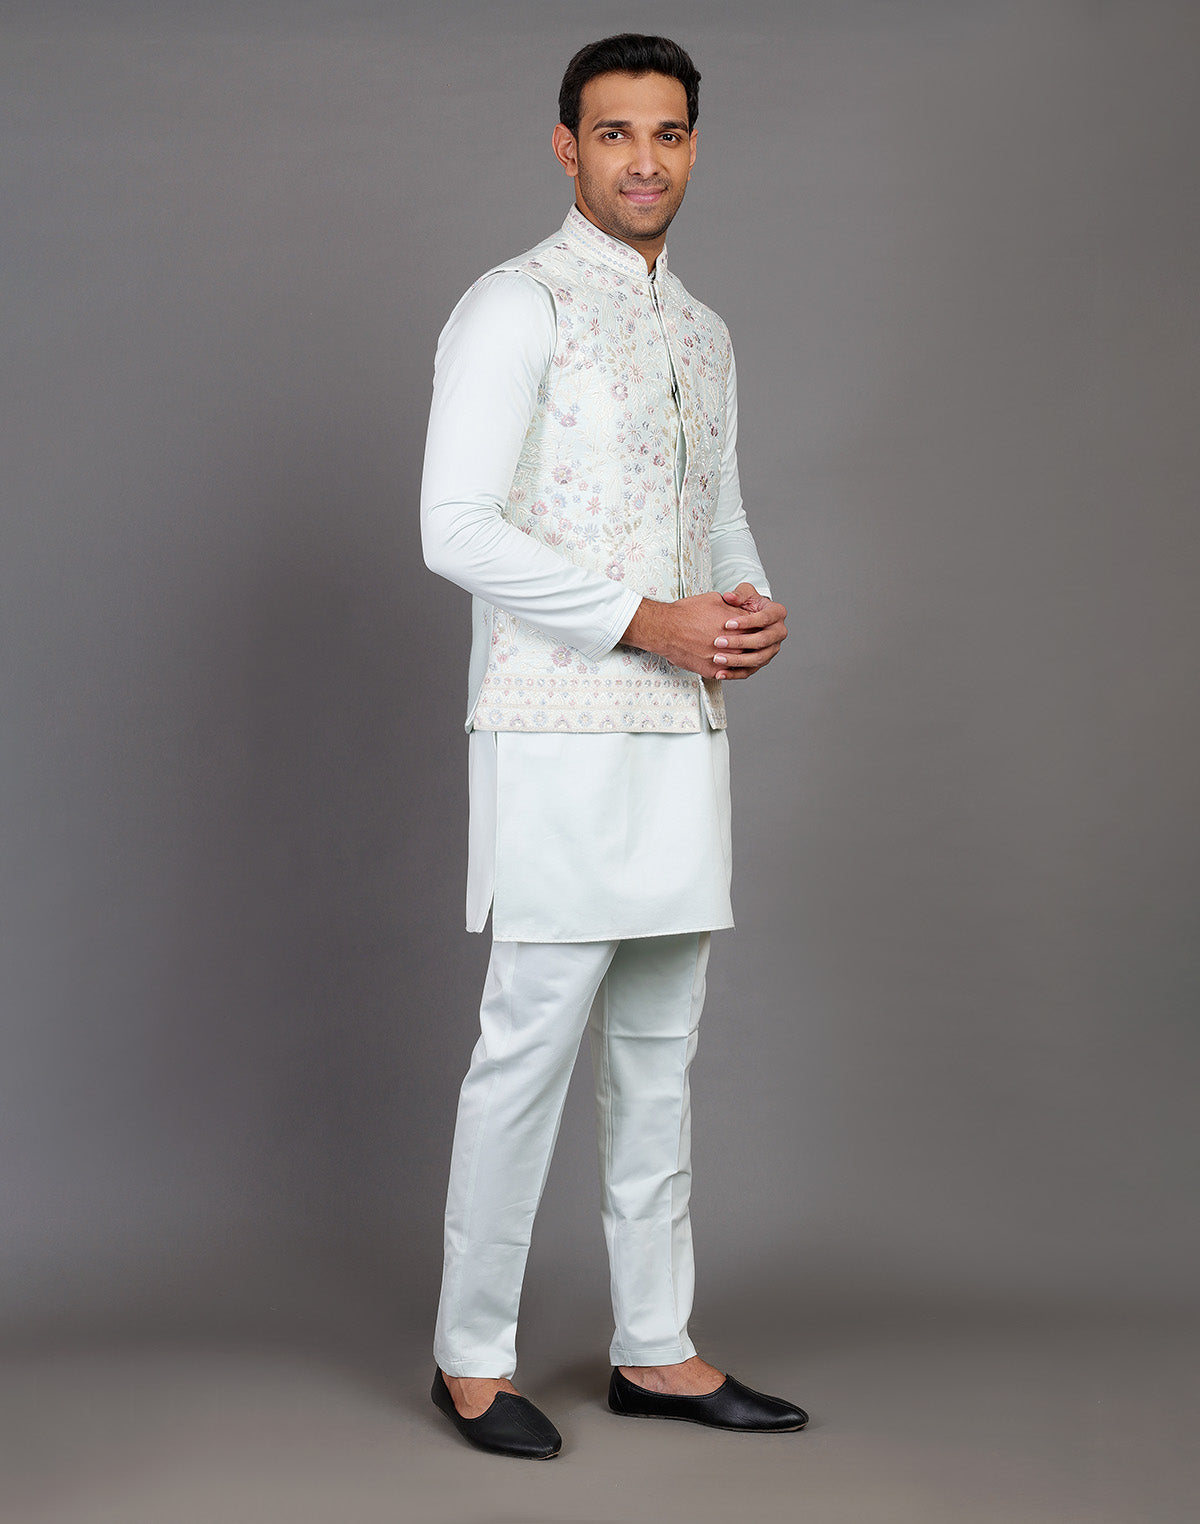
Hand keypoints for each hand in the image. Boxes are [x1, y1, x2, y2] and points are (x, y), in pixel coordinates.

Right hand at [620, 585, 786, 680]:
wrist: (665, 629)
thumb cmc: (687, 612)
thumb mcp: (715, 600)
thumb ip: (734, 607)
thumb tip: (742, 609)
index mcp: (739, 625)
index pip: (759, 629)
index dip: (759, 628)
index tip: (759, 628)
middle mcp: (735, 645)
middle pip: (754, 648)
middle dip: (754, 644)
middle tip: (754, 643)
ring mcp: (725, 660)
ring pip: (744, 664)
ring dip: (744, 660)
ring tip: (742, 655)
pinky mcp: (713, 671)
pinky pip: (728, 673)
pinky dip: (730, 670)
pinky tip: (728, 665)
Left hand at [712, 583, 787, 679]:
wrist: (751, 618)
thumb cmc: (749, 603)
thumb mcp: (745, 594)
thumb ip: (738, 594)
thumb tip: (728, 597)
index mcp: (777, 613)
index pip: (765, 618)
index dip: (747, 622)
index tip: (727, 624)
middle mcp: (778, 633)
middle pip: (762, 641)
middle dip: (740, 642)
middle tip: (718, 642)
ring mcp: (771, 649)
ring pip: (757, 658)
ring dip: (736, 660)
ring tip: (717, 658)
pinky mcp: (762, 661)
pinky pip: (749, 671)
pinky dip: (734, 673)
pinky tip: (719, 673)